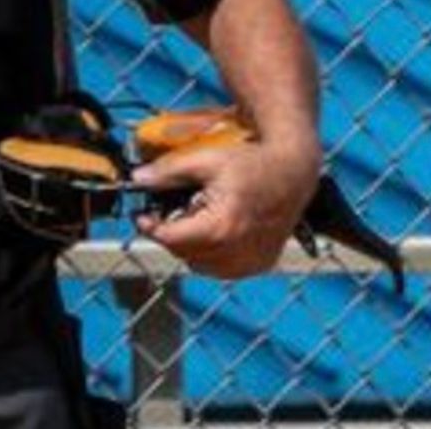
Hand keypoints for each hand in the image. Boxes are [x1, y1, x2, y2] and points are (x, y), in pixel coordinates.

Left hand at [133, 132, 323, 278]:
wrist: (293, 172)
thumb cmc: (252, 164)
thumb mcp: (205, 161)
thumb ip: (167, 172)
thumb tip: (137, 179)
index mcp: (221, 227)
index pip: (171, 240)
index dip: (150, 227)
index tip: (143, 217)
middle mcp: (238, 250)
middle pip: (183, 253)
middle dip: (170, 235)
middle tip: (168, 215)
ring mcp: (252, 261)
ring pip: (200, 265)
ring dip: (189, 247)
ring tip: (196, 220)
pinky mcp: (261, 264)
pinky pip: (223, 269)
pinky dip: (211, 256)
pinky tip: (214, 232)